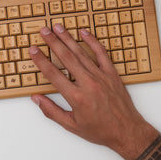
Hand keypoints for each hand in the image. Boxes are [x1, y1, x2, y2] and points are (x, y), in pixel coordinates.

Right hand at [29, 24, 158, 159]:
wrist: (127, 131)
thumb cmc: (100, 130)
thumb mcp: (72, 125)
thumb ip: (51, 111)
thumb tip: (36, 99)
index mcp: (76, 97)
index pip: (53, 74)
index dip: (41, 60)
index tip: (33, 50)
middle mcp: (88, 83)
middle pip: (66, 58)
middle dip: (53, 42)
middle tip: (44, 30)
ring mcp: (101, 76)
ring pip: (81, 53)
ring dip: (68, 38)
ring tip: (58, 27)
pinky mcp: (112, 73)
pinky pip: (101, 53)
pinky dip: (92, 41)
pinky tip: (84, 32)